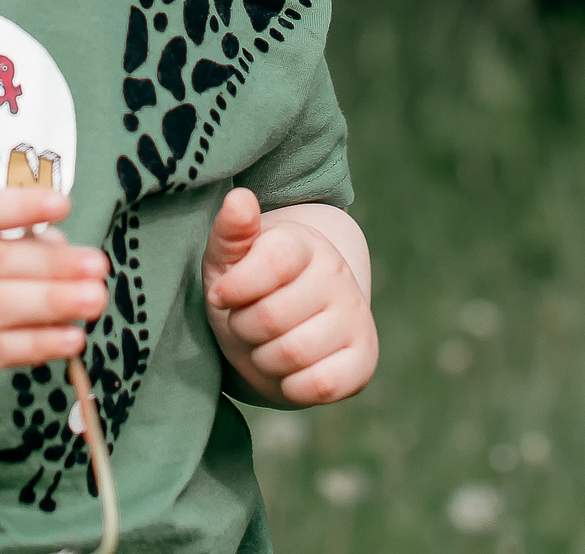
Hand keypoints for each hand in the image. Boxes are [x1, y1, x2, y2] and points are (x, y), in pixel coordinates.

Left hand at [202, 188, 376, 405]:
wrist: (277, 332)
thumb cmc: (245, 292)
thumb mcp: (227, 262)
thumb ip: (230, 233)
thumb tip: (238, 198)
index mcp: (304, 243)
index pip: (274, 262)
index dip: (236, 287)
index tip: (221, 295)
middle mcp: (337, 274)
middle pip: (272, 317)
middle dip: (244, 328)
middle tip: (245, 323)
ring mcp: (355, 317)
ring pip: (292, 353)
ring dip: (263, 358)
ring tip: (265, 344)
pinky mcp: (363, 361)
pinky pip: (320, 385)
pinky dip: (291, 386)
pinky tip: (289, 371)